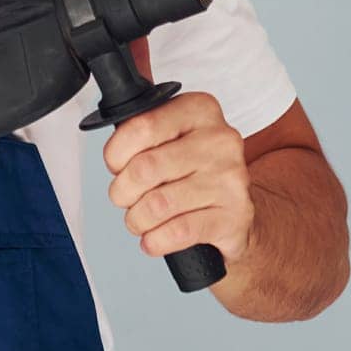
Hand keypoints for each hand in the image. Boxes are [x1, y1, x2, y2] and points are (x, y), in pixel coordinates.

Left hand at [102, 90, 253, 265]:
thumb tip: (117, 117)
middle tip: (125, 197)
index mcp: (200, 110)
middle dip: (122, 191)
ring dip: (137, 219)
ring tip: (139, 220)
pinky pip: (178, 232)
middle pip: (144, 168)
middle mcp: (220, 140)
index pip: (141, 126)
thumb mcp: (171, 136)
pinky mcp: (235, 217)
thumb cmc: (194, 171)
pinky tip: (153, 239)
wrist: (234, 211)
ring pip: (158, 204)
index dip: (115, 153)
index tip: (115, 165)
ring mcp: (230, 179)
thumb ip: (142, 124)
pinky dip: (155, 240)